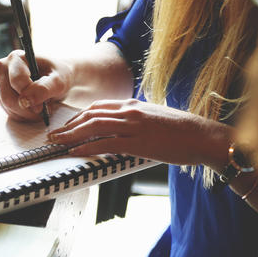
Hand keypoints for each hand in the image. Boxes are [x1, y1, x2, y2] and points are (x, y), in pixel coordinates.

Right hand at [0, 50, 72, 121]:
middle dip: (28, 108)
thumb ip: (44, 89)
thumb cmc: (58, 75)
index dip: (30, 96)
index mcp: (16, 58)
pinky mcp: (0, 94)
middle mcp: (3, 67)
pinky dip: (23, 115)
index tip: (42, 106)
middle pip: (8, 97)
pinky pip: (8, 111)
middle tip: (43, 109)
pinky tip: (33, 109)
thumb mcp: (59, 81)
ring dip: (26, 113)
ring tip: (41, 106)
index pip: (16, 81)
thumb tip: (26, 101)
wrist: (56, 78)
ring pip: (7, 106)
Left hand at [47, 99, 228, 165]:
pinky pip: (106, 143)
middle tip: (54, 135)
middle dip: (69, 125)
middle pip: (91, 115)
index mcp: (133, 104)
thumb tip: (122, 129)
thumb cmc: (182, 131)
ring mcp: (134, 125)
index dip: (78, 116)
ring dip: (71, 135)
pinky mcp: (139, 142)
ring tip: (57, 143)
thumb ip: (136, 120)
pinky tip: (75, 152)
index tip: (67, 125)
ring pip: (94, 126)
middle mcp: (130, 111)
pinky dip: (87, 147)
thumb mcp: (154, 118)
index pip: (98, 107)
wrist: (203, 136)